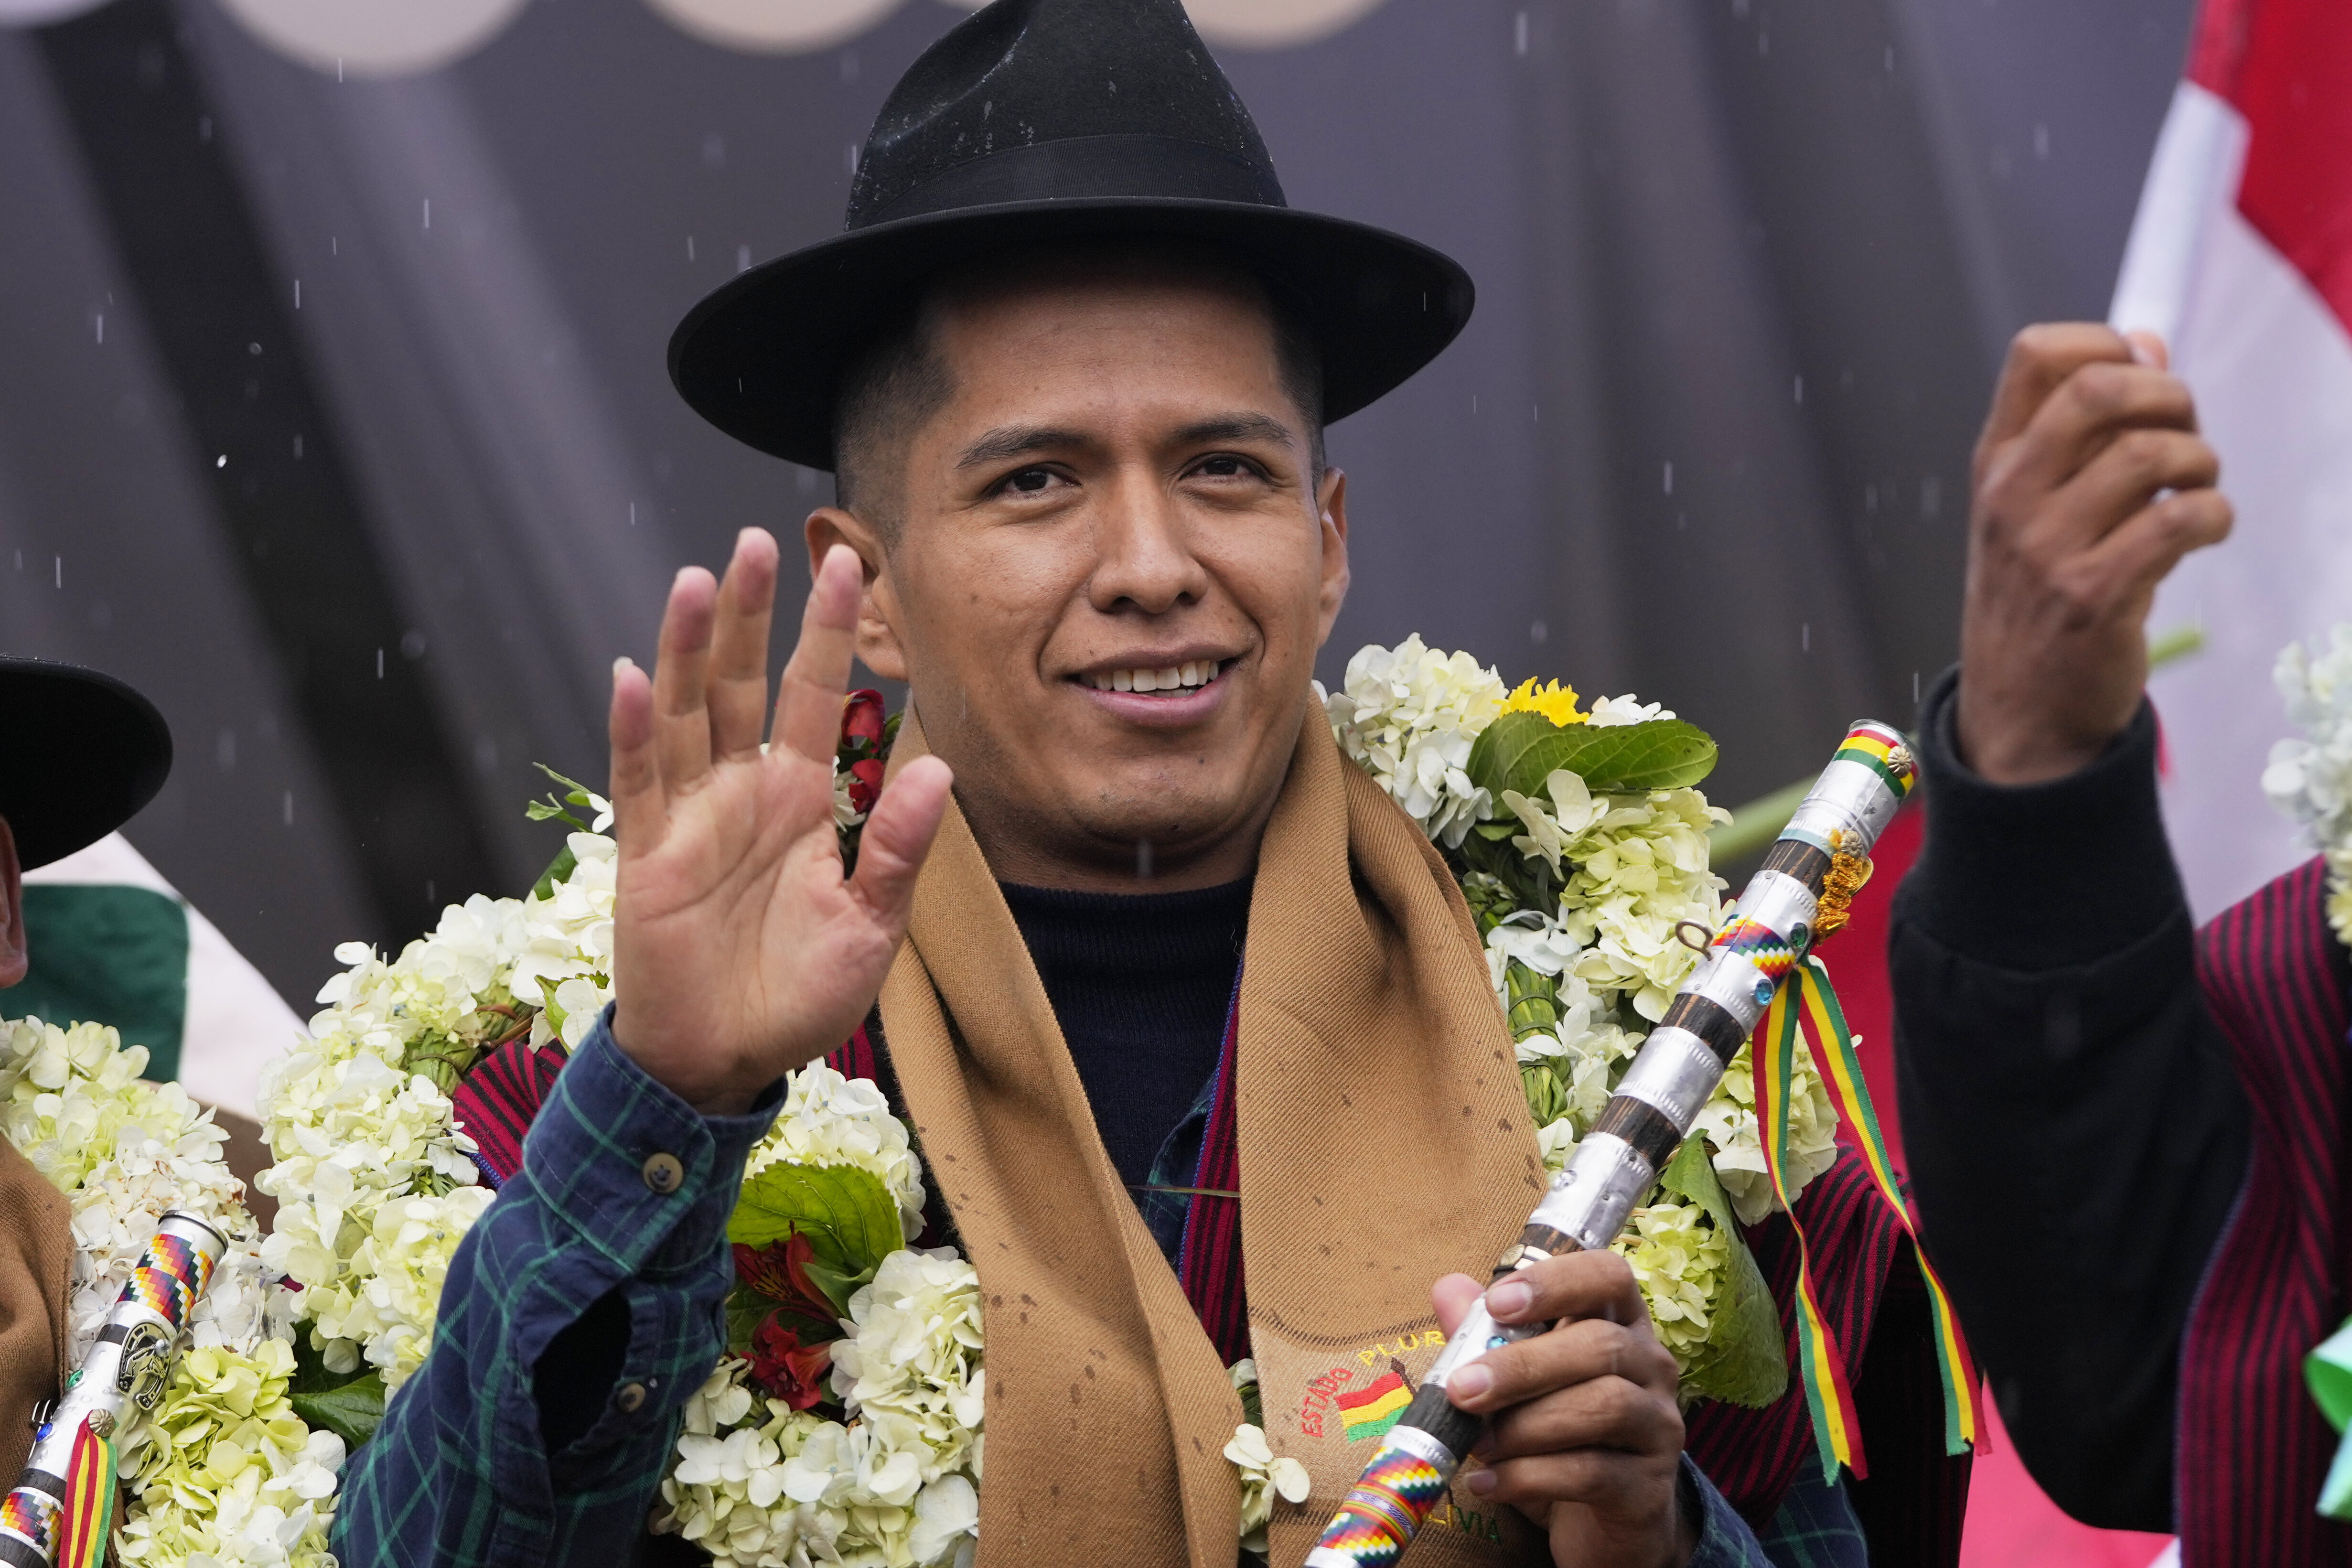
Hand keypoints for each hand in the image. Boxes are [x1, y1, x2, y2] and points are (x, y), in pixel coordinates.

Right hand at [606, 531, 953, 1113]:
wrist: (726, 1060)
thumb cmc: (798, 995)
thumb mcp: (871, 927)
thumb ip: (898, 848)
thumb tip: (937, 767)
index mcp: (804, 799)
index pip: (817, 696)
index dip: (828, 632)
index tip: (849, 564)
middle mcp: (745, 792)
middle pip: (741, 682)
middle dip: (749, 613)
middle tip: (756, 539)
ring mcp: (691, 816)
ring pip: (686, 711)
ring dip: (685, 646)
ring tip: (696, 578)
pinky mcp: (646, 854)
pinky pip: (638, 779)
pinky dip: (635, 728)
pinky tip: (632, 673)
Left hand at [1433, 1254, 1695, 1567]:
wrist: (1601, 1524)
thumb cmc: (1556, 1434)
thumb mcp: (1517, 1383)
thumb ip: (1483, 1335)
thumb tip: (1447, 1289)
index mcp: (1621, 1323)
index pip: (1609, 1276)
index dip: (1556, 1282)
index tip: (1497, 1303)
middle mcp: (1652, 1367)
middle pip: (1602, 1344)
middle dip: (1523, 1366)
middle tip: (1463, 1390)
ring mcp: (1658, 1428)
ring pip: (1606, 1406)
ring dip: (1527, 1424)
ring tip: (1478, 1444)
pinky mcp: (1648, 1489)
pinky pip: (1593, 1474)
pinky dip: (1529, 1477)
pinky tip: (1486, 1482)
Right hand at [1957, 324, 2231, 783]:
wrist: (2019, 711)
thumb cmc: (2039, 597)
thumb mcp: (2039, 506)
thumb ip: (2087, 428)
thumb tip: (2145, 341)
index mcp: (1996, 463)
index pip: (2036, 353)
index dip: (2106, 341)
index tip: (2140, 378)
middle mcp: (2010, 496)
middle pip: (2097, 388)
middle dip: (2168, 396)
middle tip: (2183, 432)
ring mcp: (2045, 547)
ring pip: (2148, 454)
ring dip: (2201, 462)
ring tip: (2199, 489)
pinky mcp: (2092, 595)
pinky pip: (2178, 522)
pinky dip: (2213, 516)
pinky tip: (2205, 531)